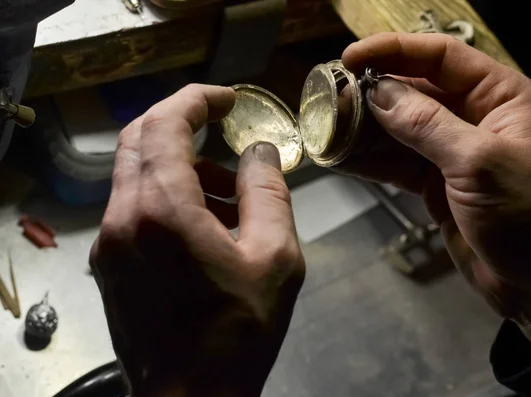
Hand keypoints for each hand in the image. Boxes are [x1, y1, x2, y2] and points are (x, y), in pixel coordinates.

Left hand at [89, 84, 304, 396]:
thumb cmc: (239, 332)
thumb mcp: (275, 259)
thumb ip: (267, 193)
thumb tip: (259, 152)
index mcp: (162, 212)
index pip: (165, 126)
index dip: (196, 101)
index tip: (227, 98)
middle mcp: (122, 219)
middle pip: (137, 140)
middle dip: (180, 122)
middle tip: (220, 124)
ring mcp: (108, 242)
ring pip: (135, 174)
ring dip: (179, 165)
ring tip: (229, 192)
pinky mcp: (109, 263)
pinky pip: (133, 207)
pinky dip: (167, 195)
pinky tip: (206, 223)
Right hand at [341, 33, 530, 349]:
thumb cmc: (530, 218)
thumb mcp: (480, 164)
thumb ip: (427, 126)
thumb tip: (378, 92)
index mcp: (501, 98)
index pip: (442, 58)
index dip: (394, 52)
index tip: (351, 58)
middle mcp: (476, 118)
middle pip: (415, 93)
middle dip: (372, 96)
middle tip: (330, 99)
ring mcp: (453, 154)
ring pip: (400, 131)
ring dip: (364, 130)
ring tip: (326, 128)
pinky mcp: (437, 186)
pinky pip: (397, 165)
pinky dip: (369, 162)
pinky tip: (340, 157)